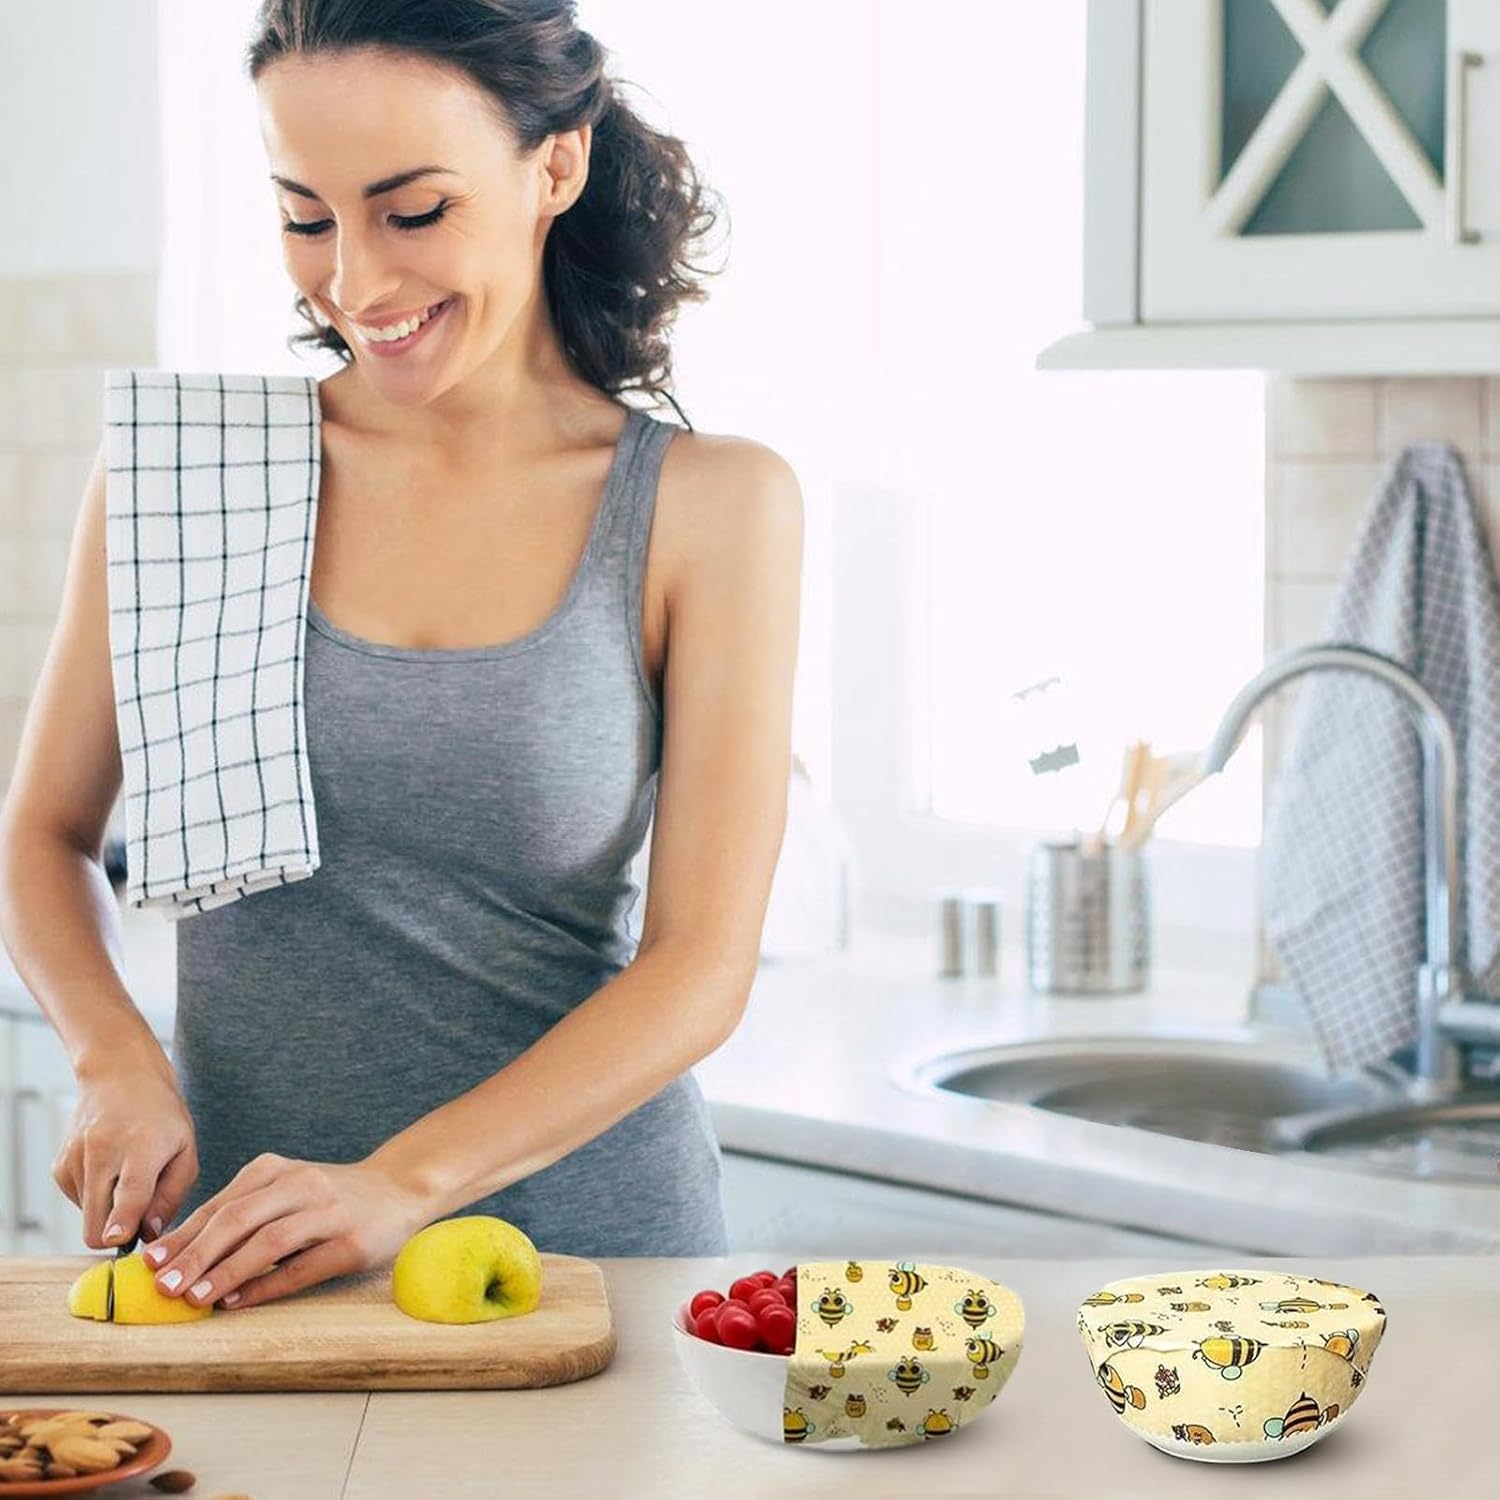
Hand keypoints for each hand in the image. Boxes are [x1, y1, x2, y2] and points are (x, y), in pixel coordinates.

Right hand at [53, 1050, 197, 1249]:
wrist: (120, 1075)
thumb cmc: (160, 1115)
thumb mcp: (186, 1149)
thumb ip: (172, 1195)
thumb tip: (149, 1233)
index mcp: (142, 1146)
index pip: (129, 1193)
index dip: (122, 1222)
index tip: (117, 1238)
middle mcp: (103, 1151)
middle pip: (97, 1220)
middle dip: (114, 1233)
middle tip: (137, 1216)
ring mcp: (76, 1157)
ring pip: (88, 1216)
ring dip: (108, 1208)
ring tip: (127, 1174)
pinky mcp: (60, 1165)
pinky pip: (79, 1202)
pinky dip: (96, 1195)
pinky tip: (110, 1168)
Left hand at [141, 1153, 432, 1311]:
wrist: (400, 1188)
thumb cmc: (329, 1197)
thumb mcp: (284, 1190)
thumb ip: (243, 1213)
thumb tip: (180, 1256)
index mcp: (277, 1169)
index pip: (220, 1204)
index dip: (183, 1234)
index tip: (149, 1264)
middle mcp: (301, 1185)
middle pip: (239, 1219)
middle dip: (196, 1254)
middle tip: (163, 1286)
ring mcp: (329, 1212)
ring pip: (268, 1241)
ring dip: (227, 1271)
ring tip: (195, 1298)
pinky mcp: (350, 1242)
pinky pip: (301, 1267)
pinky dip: (266, 1285)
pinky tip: (238, 1301)